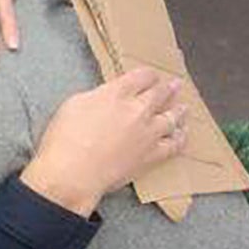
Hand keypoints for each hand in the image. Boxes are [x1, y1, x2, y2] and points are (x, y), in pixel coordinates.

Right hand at [21, 67, 186, 215]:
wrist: (73, 173)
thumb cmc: (65, 139)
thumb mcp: (74, 104)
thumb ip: (97, 96)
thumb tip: (107, 97)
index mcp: (116, 93)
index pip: (141, 77)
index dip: (148, 75)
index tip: (150, 75)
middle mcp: (137, 110)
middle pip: (160, 94)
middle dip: (168, 88)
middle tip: (175, 85)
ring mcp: (148, 133)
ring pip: (172, 117)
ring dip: (179, 110)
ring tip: (183, 108)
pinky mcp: (152, 155)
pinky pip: (174, 144)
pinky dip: (180, 137)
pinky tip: (182, 134)